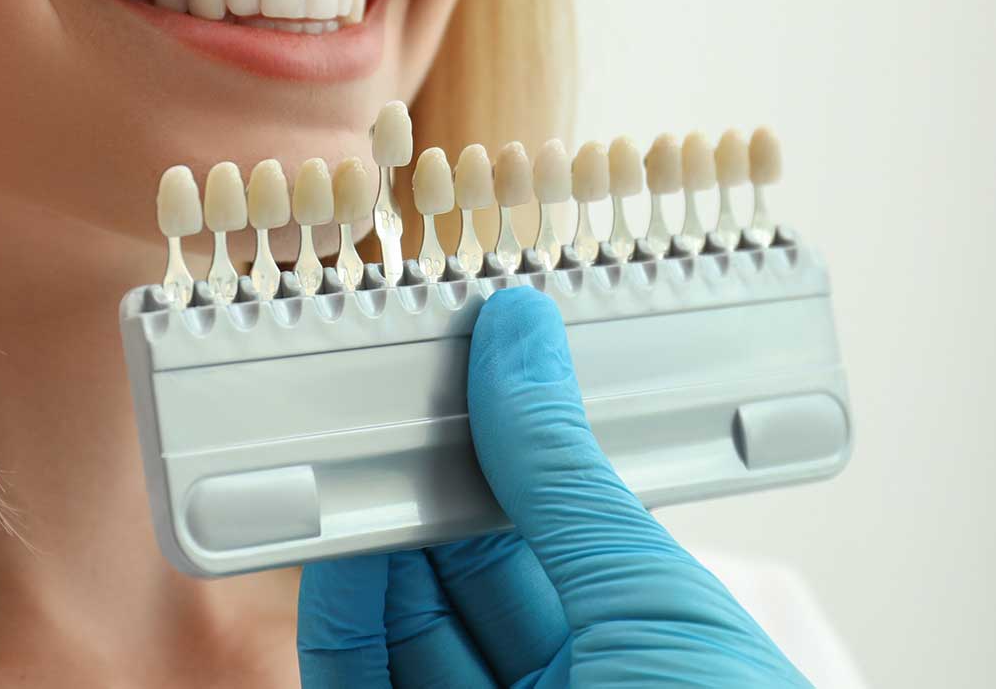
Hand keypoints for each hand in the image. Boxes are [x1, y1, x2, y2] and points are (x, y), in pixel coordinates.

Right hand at [297, 285, 810, 686]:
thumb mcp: (650, 605)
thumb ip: (563, 477)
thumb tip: (523, 340)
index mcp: (655, 664)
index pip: (563, 542)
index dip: (514, 456)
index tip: (470, 371)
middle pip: (475, 584)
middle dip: (432, 487)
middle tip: (398, 396)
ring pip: (407, 635)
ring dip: (378, 542)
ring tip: (362, 452)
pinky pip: (359, 684)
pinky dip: (340, 618)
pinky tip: (342, 545)